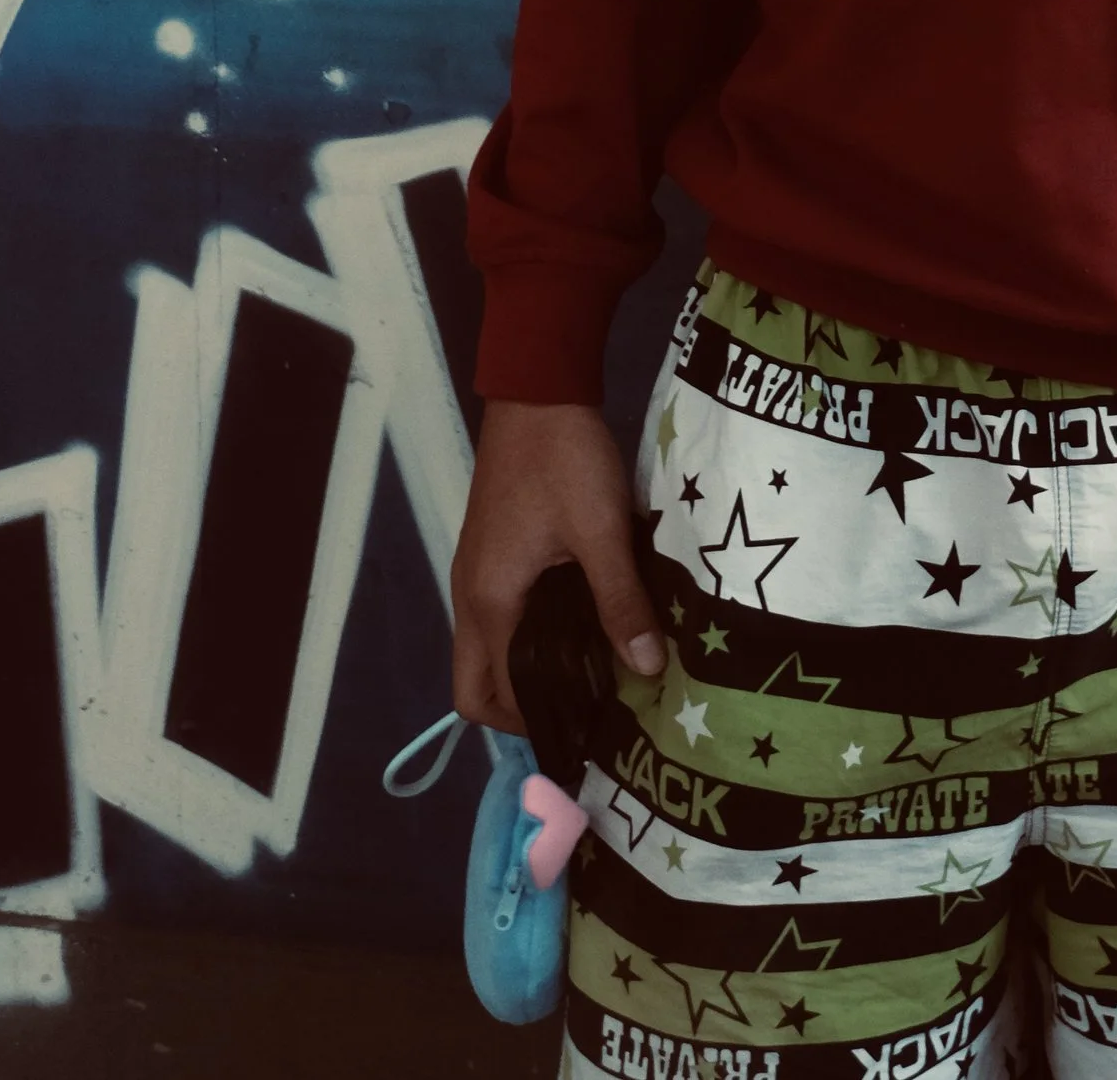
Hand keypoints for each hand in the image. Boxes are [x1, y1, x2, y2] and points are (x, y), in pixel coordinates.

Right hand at [450, 399, 664, 731]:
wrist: (538, 389)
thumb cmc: (564, 461)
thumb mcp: (601, 531)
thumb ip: (621, 602)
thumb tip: (646, 670)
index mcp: (489, 603)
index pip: (497, 696)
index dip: (541, 721)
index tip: (594, 727)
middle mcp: (470, 596)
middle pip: (474, 686)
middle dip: (519, 711)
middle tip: (583, 707)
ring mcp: (476, 571)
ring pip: (485, 652)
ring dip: (524, 672)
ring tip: (590, 674)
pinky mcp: (490, 551)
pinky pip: (498, 618)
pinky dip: (526, 637)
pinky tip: (578, 624)